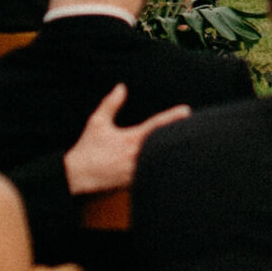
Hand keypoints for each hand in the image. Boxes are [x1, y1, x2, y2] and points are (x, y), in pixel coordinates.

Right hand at [61, 85, 191, 196]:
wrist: (77, 176)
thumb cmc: (87, 149)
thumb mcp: (97, 123)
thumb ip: (111, 104)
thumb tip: (121, 87)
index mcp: (130, 139)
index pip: (155, 125)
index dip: (172, 117)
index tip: (187, 110)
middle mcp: (136, 156)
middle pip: (164, 145)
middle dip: (178, 137)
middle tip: (194, 129)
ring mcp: (137, 171)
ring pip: (160, 162)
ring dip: (172, 154)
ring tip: (189, 145)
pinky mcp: (135, 183)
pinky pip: (153, 176)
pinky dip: (162, 169)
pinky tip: (173, 165)